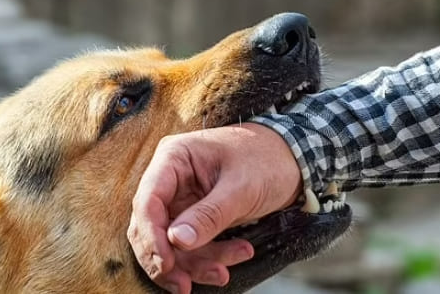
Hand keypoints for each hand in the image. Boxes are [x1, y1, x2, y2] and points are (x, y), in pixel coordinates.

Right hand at [127, 123, 300, 292]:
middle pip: (152, 226)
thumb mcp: (241, 187)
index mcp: (174, 158)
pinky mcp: (195, 215)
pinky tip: (237, 254)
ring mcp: (182, 198)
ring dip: (195, 263)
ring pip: (172, 243)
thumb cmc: (267, 159)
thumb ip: (209, 215)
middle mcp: (171, 178)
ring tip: (224, 271)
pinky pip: (192, 245)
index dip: (151, 237)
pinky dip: (210, 257)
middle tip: (184, 285)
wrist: (292, 159)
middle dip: (168, 259)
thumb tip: (176, 241)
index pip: (147, 201)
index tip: (166, 264)